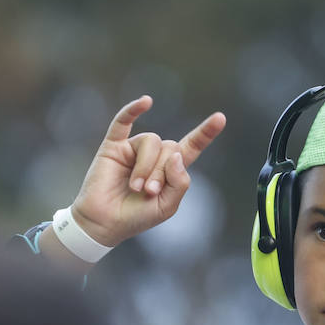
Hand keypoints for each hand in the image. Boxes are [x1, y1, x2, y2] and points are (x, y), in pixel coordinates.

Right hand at [69, 96, 226, 247]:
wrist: (105, 222)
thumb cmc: (136, 216)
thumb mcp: (167, 206)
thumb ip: (179, 182)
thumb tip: (175, 154)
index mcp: (171, 170)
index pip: (191, 147)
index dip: (205, 133)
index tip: (220, 118)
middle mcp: (155, 155)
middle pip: (170, 147)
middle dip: (161, 172)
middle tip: (149, 192)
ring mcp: (134, 149)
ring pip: (152, 140)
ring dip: (146, 166)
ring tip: (136, 187)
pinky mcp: (114, 145)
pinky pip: (123, 121)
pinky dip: (133, 109)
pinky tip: (146, 101)